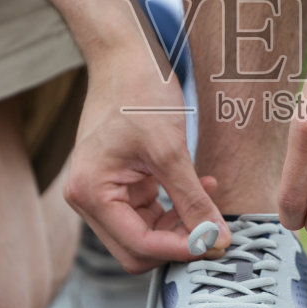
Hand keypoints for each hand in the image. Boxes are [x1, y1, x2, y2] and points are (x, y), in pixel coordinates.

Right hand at [63, 43, 228, 271]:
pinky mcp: (119, 185)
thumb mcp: (171, 150)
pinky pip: (150, 213)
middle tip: (218, 233)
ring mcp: (102, 193)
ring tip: (212, 205)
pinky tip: (203, 187)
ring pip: (146, 235)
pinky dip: (176, 208)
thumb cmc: (139, 93)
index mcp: (90, 192)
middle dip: (178, 244)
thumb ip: (193, 200)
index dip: (180, 250)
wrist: (126, 57)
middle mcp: (88, 198)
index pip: (137, 245)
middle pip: (137, 248)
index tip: (216, 244)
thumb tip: (217, 240)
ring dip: (181, 227)